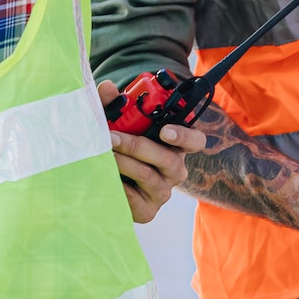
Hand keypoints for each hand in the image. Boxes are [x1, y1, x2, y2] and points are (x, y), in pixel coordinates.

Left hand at [99, 79, 208, 222]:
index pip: (196, 141)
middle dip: (137, 146)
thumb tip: (107, 87)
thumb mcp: (116, 123)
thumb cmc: (117, 147)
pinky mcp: (148, 210)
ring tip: (104, 155)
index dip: (184, 136)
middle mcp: (175, 169)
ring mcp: (163, 191)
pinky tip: (106, 177)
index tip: (164, 131)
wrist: (102, 181)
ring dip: (125, 164)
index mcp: (176, 146)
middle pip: (169, 160)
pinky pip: (136, 201)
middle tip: (111, 138)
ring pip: (149, 177)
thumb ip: (113, 104)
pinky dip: (119, 187)